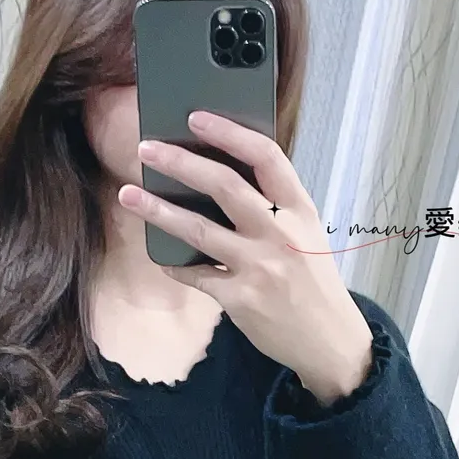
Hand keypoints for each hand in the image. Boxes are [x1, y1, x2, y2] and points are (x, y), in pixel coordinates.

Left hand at [117, 110, 375, 403]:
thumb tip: (218, 174)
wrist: (330, 340)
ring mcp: (260, 267)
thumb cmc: (312, 281)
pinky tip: (160, 256)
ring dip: (158, 210)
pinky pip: (196, 275)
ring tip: (128, 194)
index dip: (229, 132)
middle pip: (224, 186)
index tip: (196, 118)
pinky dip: (175, 264)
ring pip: (199, 230)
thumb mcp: (306, 234)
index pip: (266, 157)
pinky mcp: (241, 300)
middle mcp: (281, 234)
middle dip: (180, 163)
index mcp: (300, 210)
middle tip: (146, 148)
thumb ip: (273, 207)